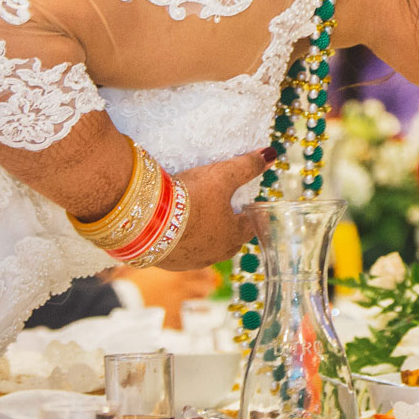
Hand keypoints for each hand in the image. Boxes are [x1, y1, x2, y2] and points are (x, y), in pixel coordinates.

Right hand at [161, 149, 268, 269]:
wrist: (147, 219)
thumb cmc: (191, 197)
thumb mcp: (222, 175)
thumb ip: (247, 166)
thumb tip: (271, 155)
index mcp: (232, 234)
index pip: (250, 226)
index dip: (248, 214)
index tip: (244, 207)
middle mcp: (215, 253)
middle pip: (229, 242)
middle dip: (228, 229)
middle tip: (221, 213)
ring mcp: (190, 261)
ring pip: (205, 251)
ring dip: (204, 238)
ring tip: (196, 221)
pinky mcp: (168, 263)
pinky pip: (181, 255)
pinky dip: (181, 244)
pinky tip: (172, 232)